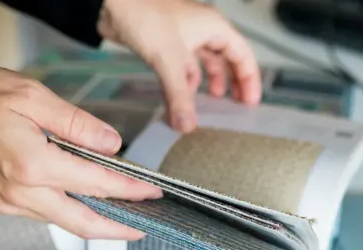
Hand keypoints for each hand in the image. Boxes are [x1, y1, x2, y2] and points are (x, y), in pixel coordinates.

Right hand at [0, 62, 161, 238]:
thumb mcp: (31, 96)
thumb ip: (76, 124)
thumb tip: (112, 145)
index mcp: (33, 166)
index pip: (97, 184)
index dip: (130, 190)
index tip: (152, 192)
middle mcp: (20, 194)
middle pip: (82, 224)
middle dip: (117, 230)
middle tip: (142, 228)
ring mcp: (5, 204)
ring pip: (59, 221)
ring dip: (90, 220)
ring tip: (115, 212)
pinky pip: (37, 213)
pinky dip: (62, 210)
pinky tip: (73, 198)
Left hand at [98, 0, 260, 132]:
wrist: (112, 4)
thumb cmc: (145, 15)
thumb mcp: (168, 60)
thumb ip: (179, 96)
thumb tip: (187, 125)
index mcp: (213, 27)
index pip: (242, 54)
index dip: (249, 79)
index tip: (250, 101)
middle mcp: (202, 30)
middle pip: (226, 59)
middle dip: (232, 82)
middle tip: (236, 105)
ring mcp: (183, 36)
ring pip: (204, 62)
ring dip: (208, 82)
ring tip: (212, 102)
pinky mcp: (165, 43)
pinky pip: (183, 65)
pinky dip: (185, 81)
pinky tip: (182, 95)